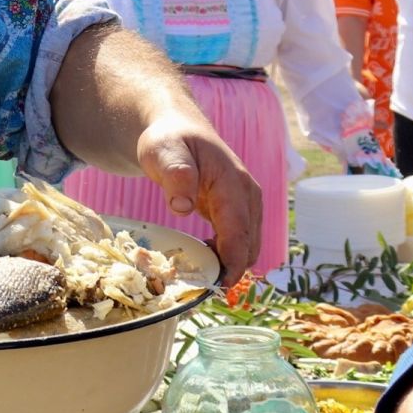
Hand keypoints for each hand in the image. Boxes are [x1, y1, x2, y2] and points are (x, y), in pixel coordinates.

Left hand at [133, 110, 261, 283]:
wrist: (176, 128)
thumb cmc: (169, 139)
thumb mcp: (163, 151)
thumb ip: (176, 174)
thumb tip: (183, 206)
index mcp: (233, 183)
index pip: (239, 230)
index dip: (233, 260)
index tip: (221, 284)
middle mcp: (247, 196)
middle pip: (249, 244)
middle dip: (231, 267)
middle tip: (199, 283)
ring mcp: (246, 204)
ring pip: (247, 245)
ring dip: (229, 263)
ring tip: (198, 269)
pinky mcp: (237, 211)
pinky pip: (239, 240)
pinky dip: (226, 254)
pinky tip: (202, 254)